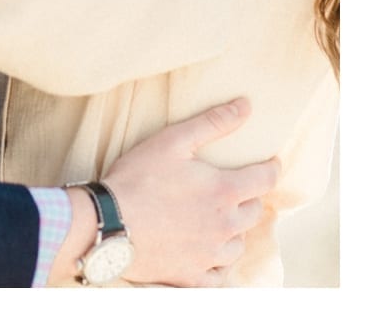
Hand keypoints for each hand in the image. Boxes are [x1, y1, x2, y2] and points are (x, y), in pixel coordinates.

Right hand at [102, 97, 277, 286]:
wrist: (108, 223)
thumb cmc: (138, 178)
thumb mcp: (172, 141)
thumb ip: (212, 123)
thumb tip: (245, 106)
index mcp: (224, 192)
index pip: (265, 179)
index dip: (271, 167)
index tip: (271, 162)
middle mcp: (226, 226)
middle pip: (254, 211)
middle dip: (250, 197)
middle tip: (238, 188)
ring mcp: (210, 254)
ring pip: (238, 243)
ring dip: (235, 230)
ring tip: (221, 219)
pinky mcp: (192, 275)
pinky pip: (218, 274)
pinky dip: (218, 264)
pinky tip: (209, 254)